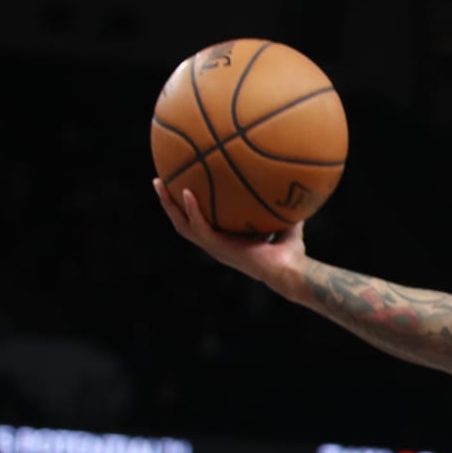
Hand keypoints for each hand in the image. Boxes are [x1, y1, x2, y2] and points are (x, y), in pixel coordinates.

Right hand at [152, 178, 307, 290]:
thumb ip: (284, 208)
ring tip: (160, 183)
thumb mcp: (285, 224)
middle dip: (169, 203)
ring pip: (181, 225)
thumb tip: (292, 186)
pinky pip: (199, 226)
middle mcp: (215, 245)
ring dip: (169, 204)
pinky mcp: (217, 248)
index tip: (183, 188)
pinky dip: (191, 209)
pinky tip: (186, 192)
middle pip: (182, 223)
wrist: (290, 270)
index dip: (188, 209)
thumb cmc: (291, 253)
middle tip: (160, 182)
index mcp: (225, 242)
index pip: (200, 224)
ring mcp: (214, 248)